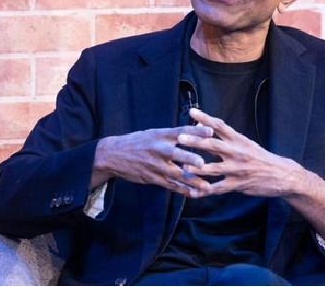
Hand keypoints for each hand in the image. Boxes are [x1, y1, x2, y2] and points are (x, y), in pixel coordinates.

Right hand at [92, 125, 213, 195]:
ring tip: (206, 186)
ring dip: (191, 180)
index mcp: (160, 135)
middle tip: (202, 163)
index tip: (211, 131)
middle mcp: (158, 149)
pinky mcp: (152, 178)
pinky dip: (182, 190)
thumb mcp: (154, 133)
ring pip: (175, 174)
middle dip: (189, 158)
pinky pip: (169, 185)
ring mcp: (155, 165)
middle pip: (176, 153)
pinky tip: (193, 193)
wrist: (113, 155)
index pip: (181, 131)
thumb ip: (173, 134)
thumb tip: (195, 130)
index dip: (196, 131)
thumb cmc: (138, 142)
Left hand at [179, 108, 305, 197]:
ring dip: (197, 169)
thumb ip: (225, 138)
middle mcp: (237, 153)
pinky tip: (193, 192)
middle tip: (180, 138)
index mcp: (238, 140)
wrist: (282, 175)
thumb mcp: (246, 144)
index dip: (206, 118)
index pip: (220, 126)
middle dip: (196, 142)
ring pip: (213, 169)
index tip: (192, 111)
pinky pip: (218, 188)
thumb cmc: (260, 158)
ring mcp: (237, 169)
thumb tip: (204, 126)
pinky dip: (205, 191)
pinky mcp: (238, 184)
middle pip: (213, 146)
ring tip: (182, 168)